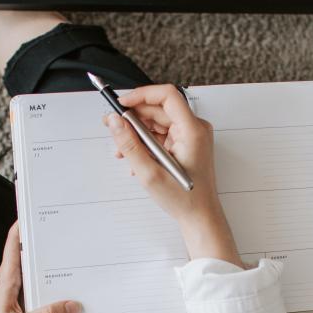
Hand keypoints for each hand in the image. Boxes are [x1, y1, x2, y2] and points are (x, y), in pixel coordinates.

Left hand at [0, 222, 80, 312]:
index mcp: (5, 281)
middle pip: (25, 256)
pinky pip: (33, 292)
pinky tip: (59, 296)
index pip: (13, 245)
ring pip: (31, 275)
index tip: (34, 211)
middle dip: (41, 244)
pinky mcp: (14, 307)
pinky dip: (46, 289)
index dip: (22, 226)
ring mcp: (10, 295)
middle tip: (60, 233)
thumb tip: (73, 305)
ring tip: (66, 261)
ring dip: (46, 268)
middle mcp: (7, 284)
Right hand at [104, 84, 240, 265]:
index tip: (122, 103)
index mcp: (192, 131)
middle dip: (134, 117)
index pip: (167, 95)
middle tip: (113, 127)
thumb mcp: (149, 173)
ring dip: (137, 133)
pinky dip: (146, 142)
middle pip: (159, 109)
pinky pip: (162, 134)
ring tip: (122, 150)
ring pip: (158, 122)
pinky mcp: (186, 144)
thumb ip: (129, 144)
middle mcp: (194, 129)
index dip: (142, 95)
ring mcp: (191, 136)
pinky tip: (135, 158)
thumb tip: (115, 121)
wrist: (199, 217)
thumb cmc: (184, 199)